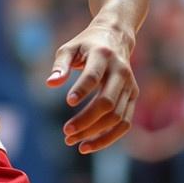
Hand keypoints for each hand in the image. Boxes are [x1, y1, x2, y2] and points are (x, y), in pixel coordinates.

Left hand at [46, 21, 137, 153]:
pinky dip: (108, 137)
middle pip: (107, 102)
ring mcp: (130, 85)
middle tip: (66, 132)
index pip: (94, 76)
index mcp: (103, 55)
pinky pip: (125, 123)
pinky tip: (89, 145)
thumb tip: (50, 83)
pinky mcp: (133, 96)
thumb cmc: (86, 45)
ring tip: (73, 142)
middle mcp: (120, 71)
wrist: (115, 37)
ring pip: (117, 117)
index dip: (82, 89)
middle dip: (86, 120)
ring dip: (96, 133)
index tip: (68, 102)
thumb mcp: (69, 48)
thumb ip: (60, 65)